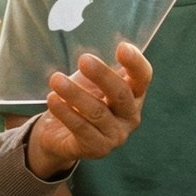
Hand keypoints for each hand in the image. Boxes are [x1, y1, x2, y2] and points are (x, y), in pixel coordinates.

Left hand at [24, 41, 151, 178]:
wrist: (60, 135)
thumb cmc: (81, 100)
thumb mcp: (93, 81)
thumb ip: (98, 67)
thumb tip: (92, 49)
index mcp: (135, 94)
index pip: (143, 77)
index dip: (135, 62)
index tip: (122, 47)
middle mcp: (131, 116)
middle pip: (121, 94)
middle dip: (102, 75)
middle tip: (83, 59)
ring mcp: (116, 135)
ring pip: (97, 112)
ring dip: (75, 93)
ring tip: (56, 79)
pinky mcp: (98, 148)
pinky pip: (81, 128)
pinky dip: (65, 112)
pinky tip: (52, 99)